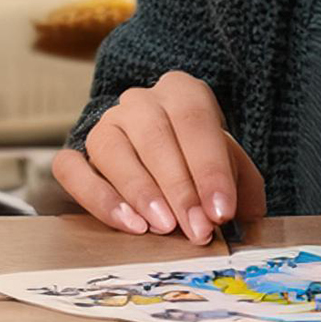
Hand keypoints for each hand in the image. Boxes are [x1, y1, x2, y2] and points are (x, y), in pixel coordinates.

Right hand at [51, 70, 265, 243]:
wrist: (160, 155)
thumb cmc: (199, 162)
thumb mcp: (230, 165)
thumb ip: (241, 187)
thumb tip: (248, 216)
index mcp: (180, 92)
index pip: (194, 120)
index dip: (209, 167)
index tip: (221, 210)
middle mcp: (138, 102)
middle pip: (154, 135)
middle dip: (179, 188)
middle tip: (197, 229)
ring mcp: (104, 125)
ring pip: (111, 148)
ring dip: (139, 190)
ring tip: (161, 228)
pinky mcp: (74, 152)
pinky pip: (72, 168)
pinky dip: (97, 196)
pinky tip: (127, 222)